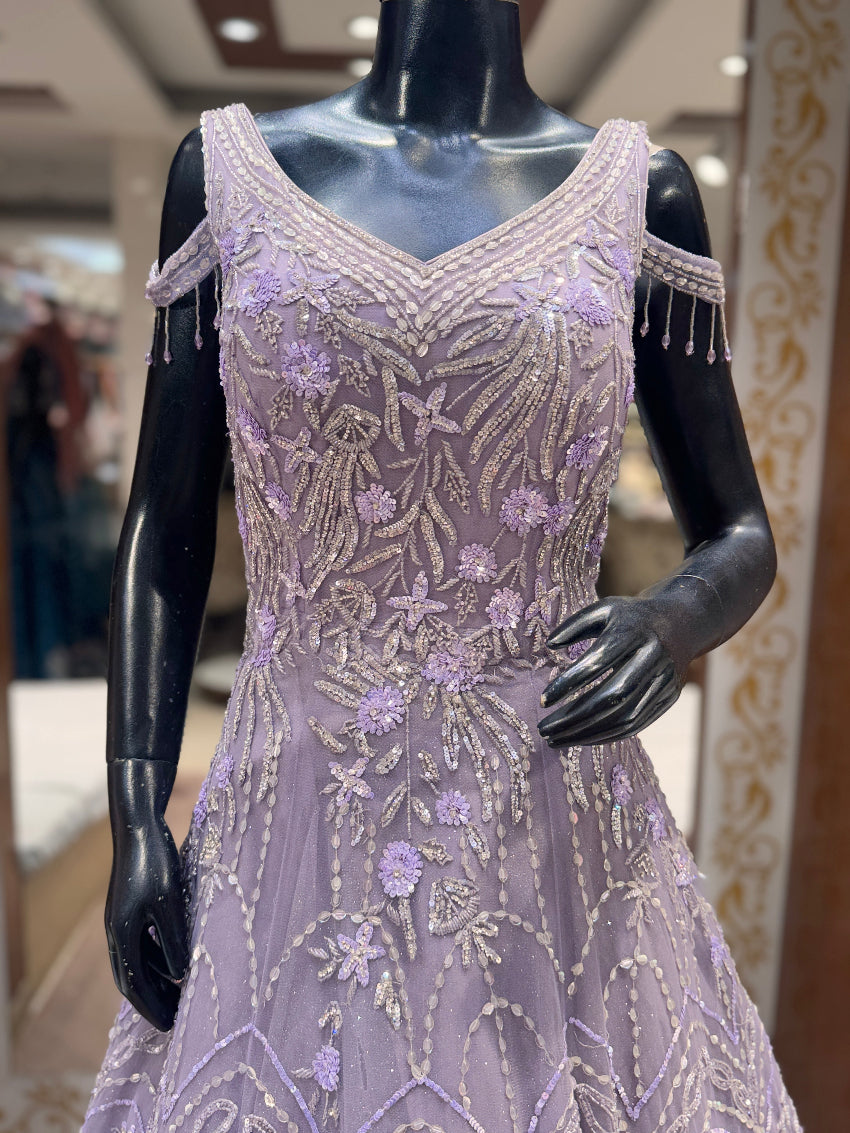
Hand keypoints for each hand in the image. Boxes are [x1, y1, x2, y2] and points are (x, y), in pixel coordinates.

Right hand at [105, 816, 188, 1030]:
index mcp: (122, 934)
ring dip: (155, 980)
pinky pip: (141, 944)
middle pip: (131, 978)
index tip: (169, 1027)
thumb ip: (174, 940)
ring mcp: (121, 918)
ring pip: (136, 961)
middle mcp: (116, 931)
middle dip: (152, 1000)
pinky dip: (156, 958)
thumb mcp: (170, 903)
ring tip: (179, 994)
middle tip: (174, 1020)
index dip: (151, 1008)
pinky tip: (175, 961)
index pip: (133, 985)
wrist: (138, 826)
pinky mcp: (129, 906)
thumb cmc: (156, 862)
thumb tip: (181, 975)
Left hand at [537, 595, 684, 746]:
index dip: (569, 683)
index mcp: (633, 631)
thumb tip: (550, 645)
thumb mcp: (603, 610)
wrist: (681, 623)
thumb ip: (574, 625)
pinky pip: (635, 724)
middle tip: (545, 729)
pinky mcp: (668, 697)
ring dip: (587, 733)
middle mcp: (652, 657)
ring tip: (556, 739)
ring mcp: (664, 680)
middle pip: (612, 696)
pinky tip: (581, 738)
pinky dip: (606, 736)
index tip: (543, 701)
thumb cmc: (631, 617)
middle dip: (575, 717)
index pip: (598, 662)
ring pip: (624, 716)